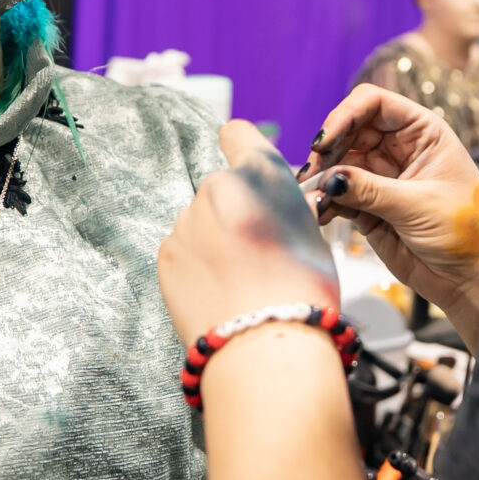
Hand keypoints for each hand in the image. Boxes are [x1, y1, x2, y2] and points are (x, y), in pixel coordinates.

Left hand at [159, 121, 341, 346]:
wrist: (266, 345)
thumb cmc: (302, 293)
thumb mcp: (311, 235)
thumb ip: (286, 207)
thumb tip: (277, 204)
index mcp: (262, 174)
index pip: (238, 134)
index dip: (240, 146)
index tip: (240, 161)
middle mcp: (219, 186)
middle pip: (222, 189)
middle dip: (234, 212)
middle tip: (257, 254)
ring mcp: (187, 220)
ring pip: (201, 223)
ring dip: (214, 241)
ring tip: (239, 282)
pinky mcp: (166, 252)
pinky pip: (183, 249)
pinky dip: (197, 266)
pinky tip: (219, 292)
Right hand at [298, 85, 478, 348]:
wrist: (471, 278)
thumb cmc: (465, 231)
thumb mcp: (418, 205)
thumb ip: (370, 190)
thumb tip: (328, 179)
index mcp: (421, 132)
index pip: (373, 104)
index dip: (345, 115)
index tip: (325, 141)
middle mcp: (398, 149)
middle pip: (348, 132)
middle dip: (327, 151)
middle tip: (312, 176)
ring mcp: (381, 178)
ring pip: (338, 166)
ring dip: (320, 180)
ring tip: (313, 200)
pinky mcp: (368, 207)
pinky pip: (337, 196)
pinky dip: (323, 203)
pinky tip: (320, 215)